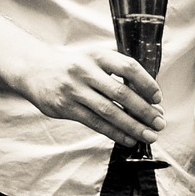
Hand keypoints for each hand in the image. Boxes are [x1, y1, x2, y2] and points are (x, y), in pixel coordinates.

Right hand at [14, 45, 162, 145]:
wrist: (34, 70)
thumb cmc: (74, 67)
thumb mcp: (94, 61)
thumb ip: (118, 76)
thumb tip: (149, 102)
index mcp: (97, 56)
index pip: (128, 67)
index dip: (146, 83)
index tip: (158, 98)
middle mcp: (85, 70)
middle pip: (121, 92)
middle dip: (144, 111)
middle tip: (160, 123)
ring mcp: (73, 89)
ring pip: (109, 111)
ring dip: (132, 126)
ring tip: (149, 135)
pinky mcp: (64, 107)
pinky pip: (95, 123)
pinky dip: (114, 132)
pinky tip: (129, 139)